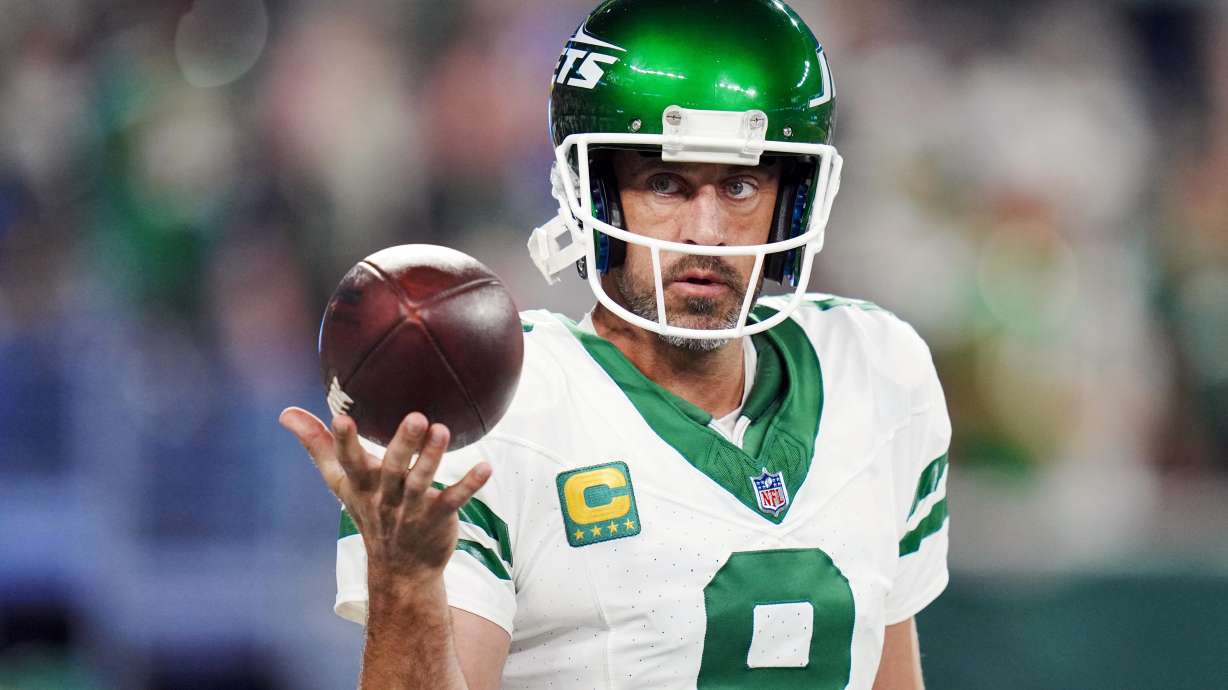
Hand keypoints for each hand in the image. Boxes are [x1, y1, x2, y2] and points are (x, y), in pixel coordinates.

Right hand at [279, 407, 491, 582]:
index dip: (342, 442)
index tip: (341, 417)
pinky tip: (486, 467)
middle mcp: (385, 498)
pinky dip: (470, 484)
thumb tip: (286, 412)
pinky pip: (454, 500)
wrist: (400, 569)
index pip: (348, 462)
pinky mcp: (438, 517)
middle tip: (416, 417)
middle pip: (392, 470)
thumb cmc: (369, 511)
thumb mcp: (341, 482)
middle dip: (403, 445)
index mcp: (361, 486)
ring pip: (422, 482)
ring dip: (433, 457)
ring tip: (443, 430)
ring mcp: (412, 510)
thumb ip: (318, 445)